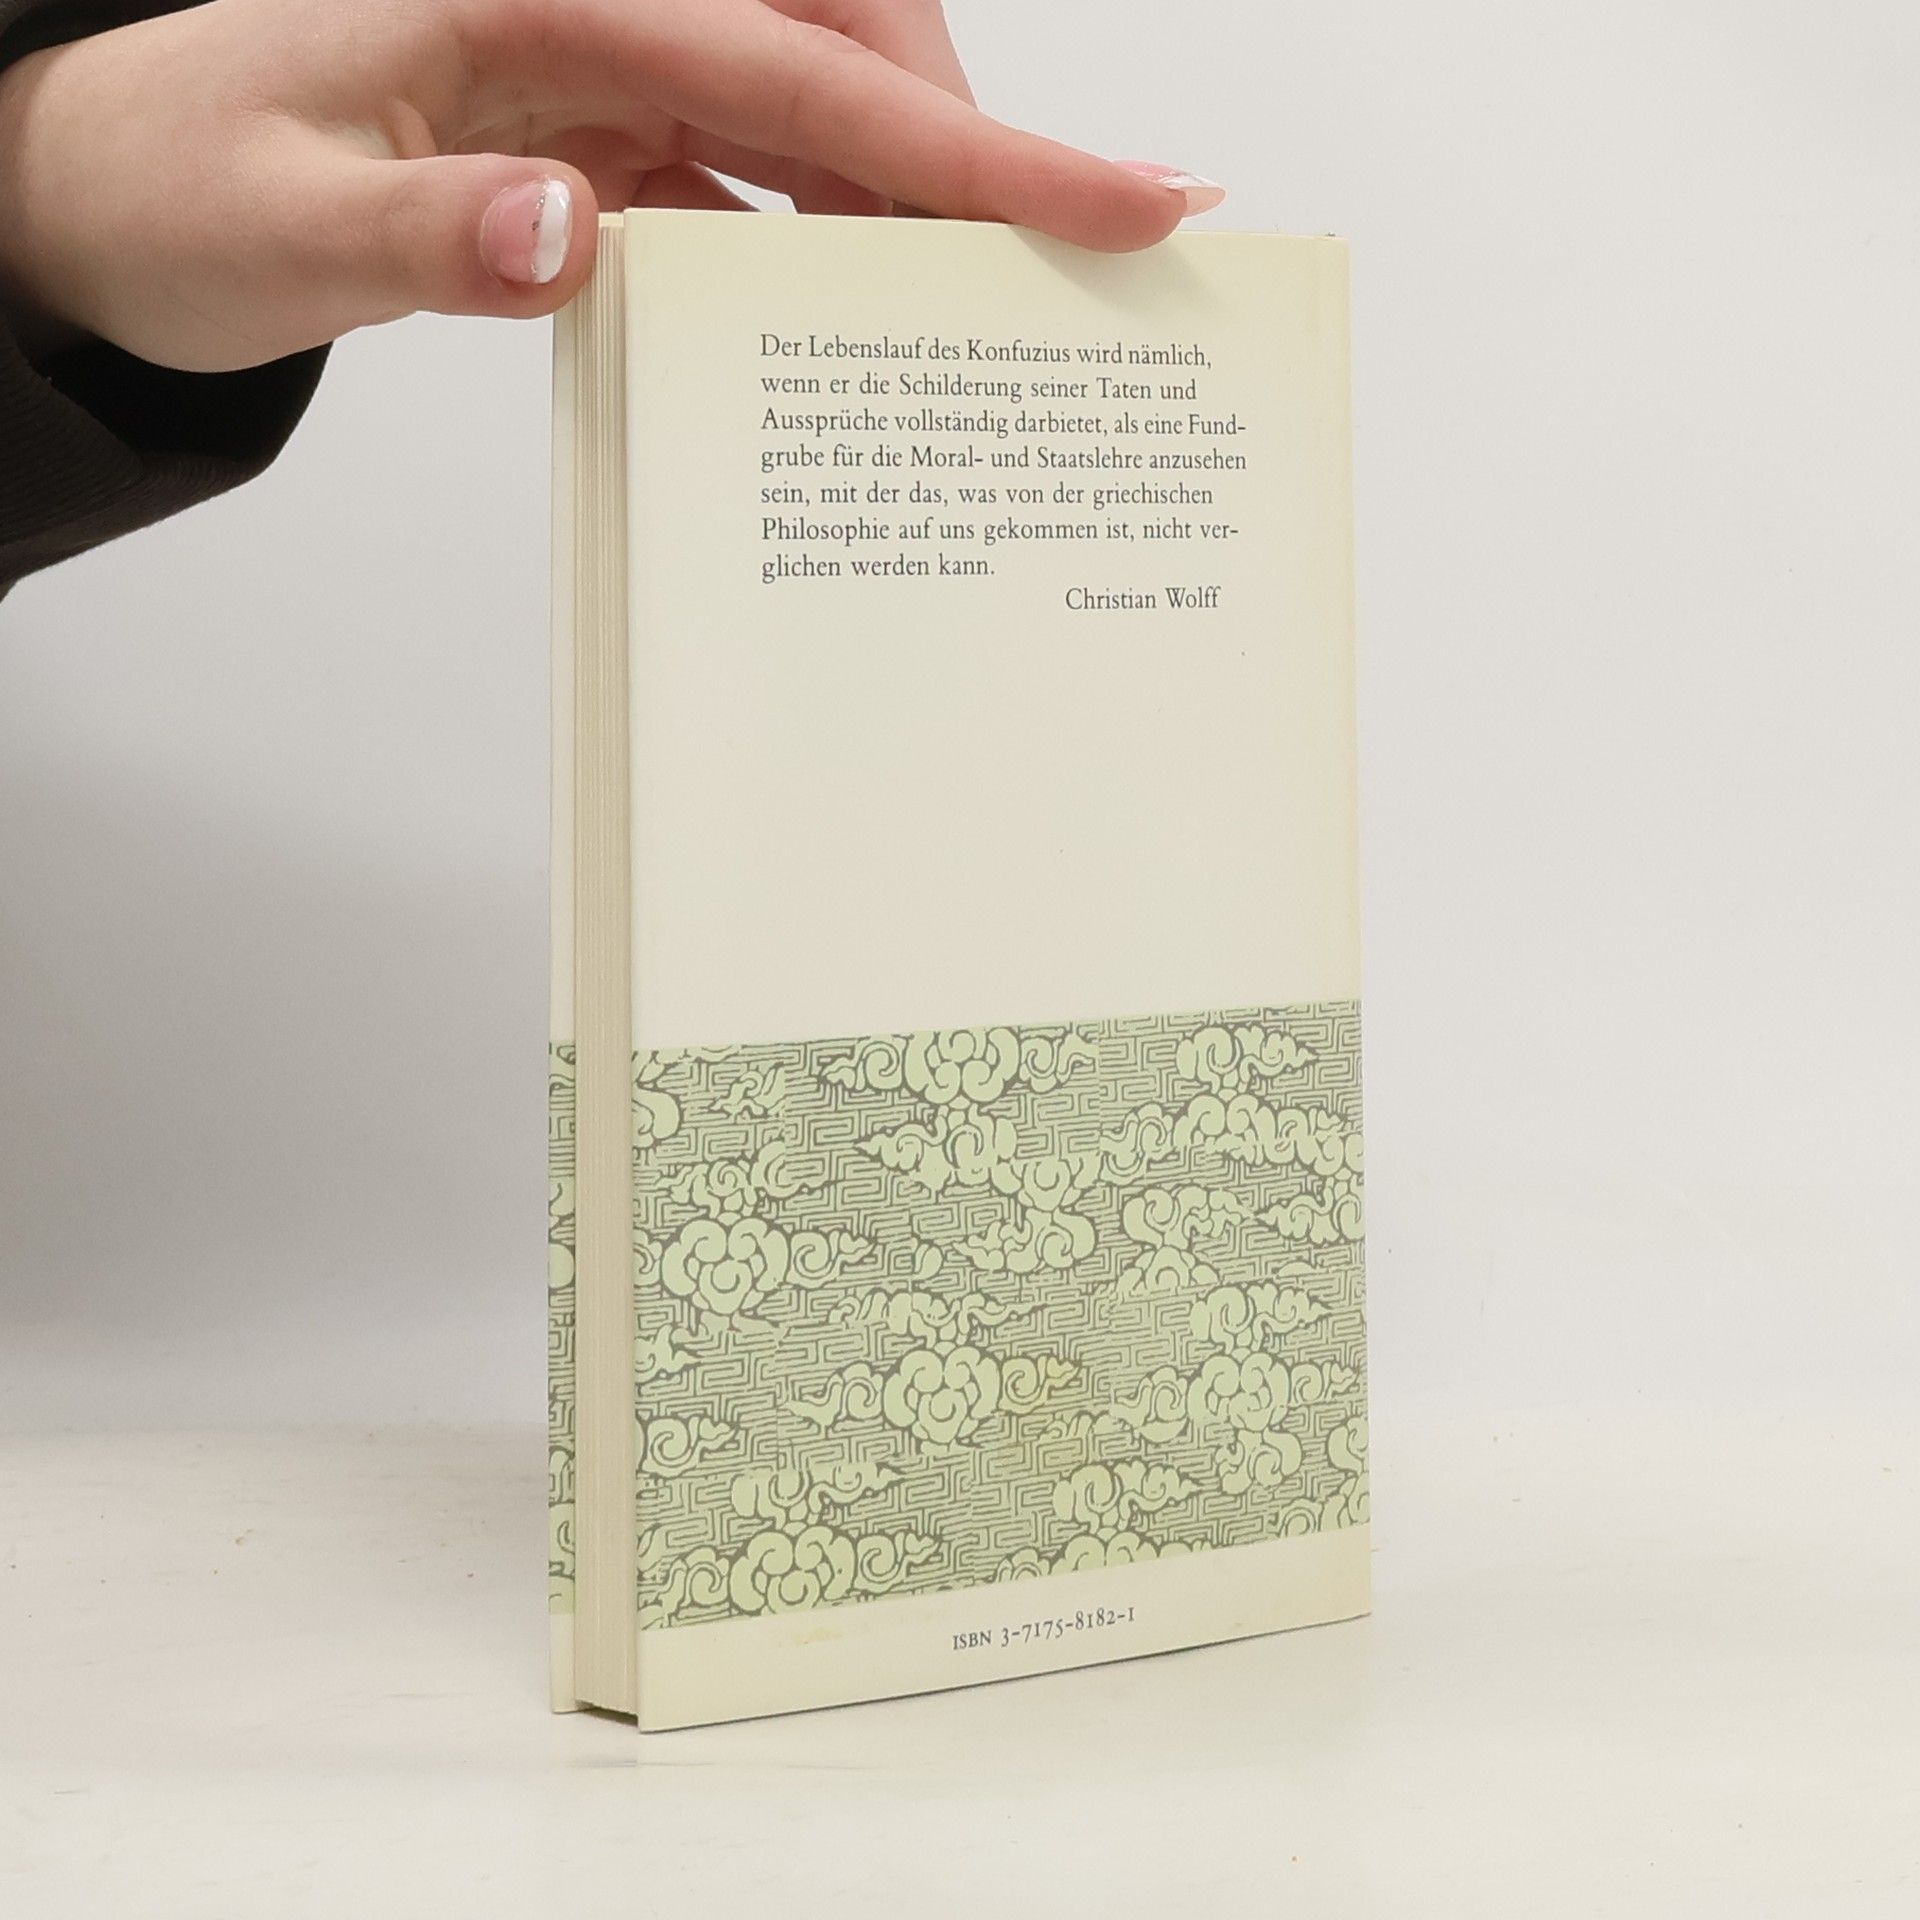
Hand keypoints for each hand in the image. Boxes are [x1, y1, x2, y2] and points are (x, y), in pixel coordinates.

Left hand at [0, 0, 1224, 372]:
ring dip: (899, 206)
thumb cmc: (176, 186)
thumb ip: (427, 232)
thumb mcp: (278, 226)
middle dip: (967, 162)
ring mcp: (601, 67)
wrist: (112, 189)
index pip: (809, 70)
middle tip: (1074, 269)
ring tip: (967, 314)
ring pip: (812, 114)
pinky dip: (814, 235)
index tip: (1124, 192)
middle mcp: (593, 9)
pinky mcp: (595, 127)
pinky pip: (749, 167)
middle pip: (844, 61)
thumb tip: (570, 235)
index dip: (977, 141)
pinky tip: (836, 313)